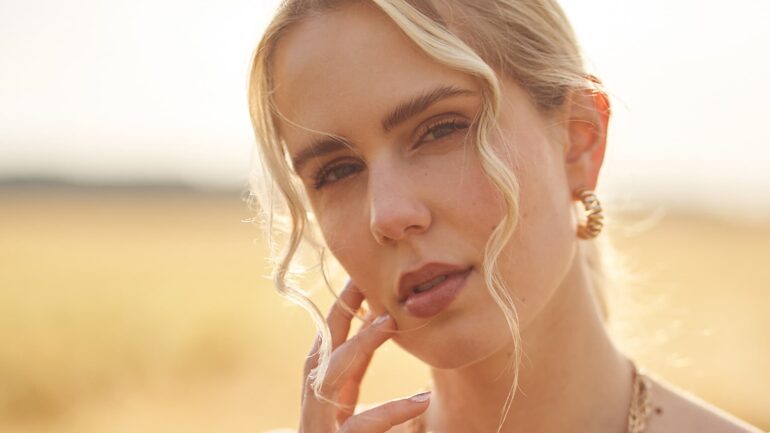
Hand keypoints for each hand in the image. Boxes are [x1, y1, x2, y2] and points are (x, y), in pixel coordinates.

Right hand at [298, 280, 430, 432]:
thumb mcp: (349, 415)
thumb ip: (362, 389)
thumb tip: (406, 367)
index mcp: (323, 391)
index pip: (332, 343)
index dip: (345, 310)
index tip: (364, 279)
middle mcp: (315, 402)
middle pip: (323, 347)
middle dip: (340, 310)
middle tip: (364, 277)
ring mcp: (318, 422)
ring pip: (331, 375)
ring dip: (359, 344)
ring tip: (389, 320)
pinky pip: (362, 424)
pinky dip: (391, 411)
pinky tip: (421, 400)